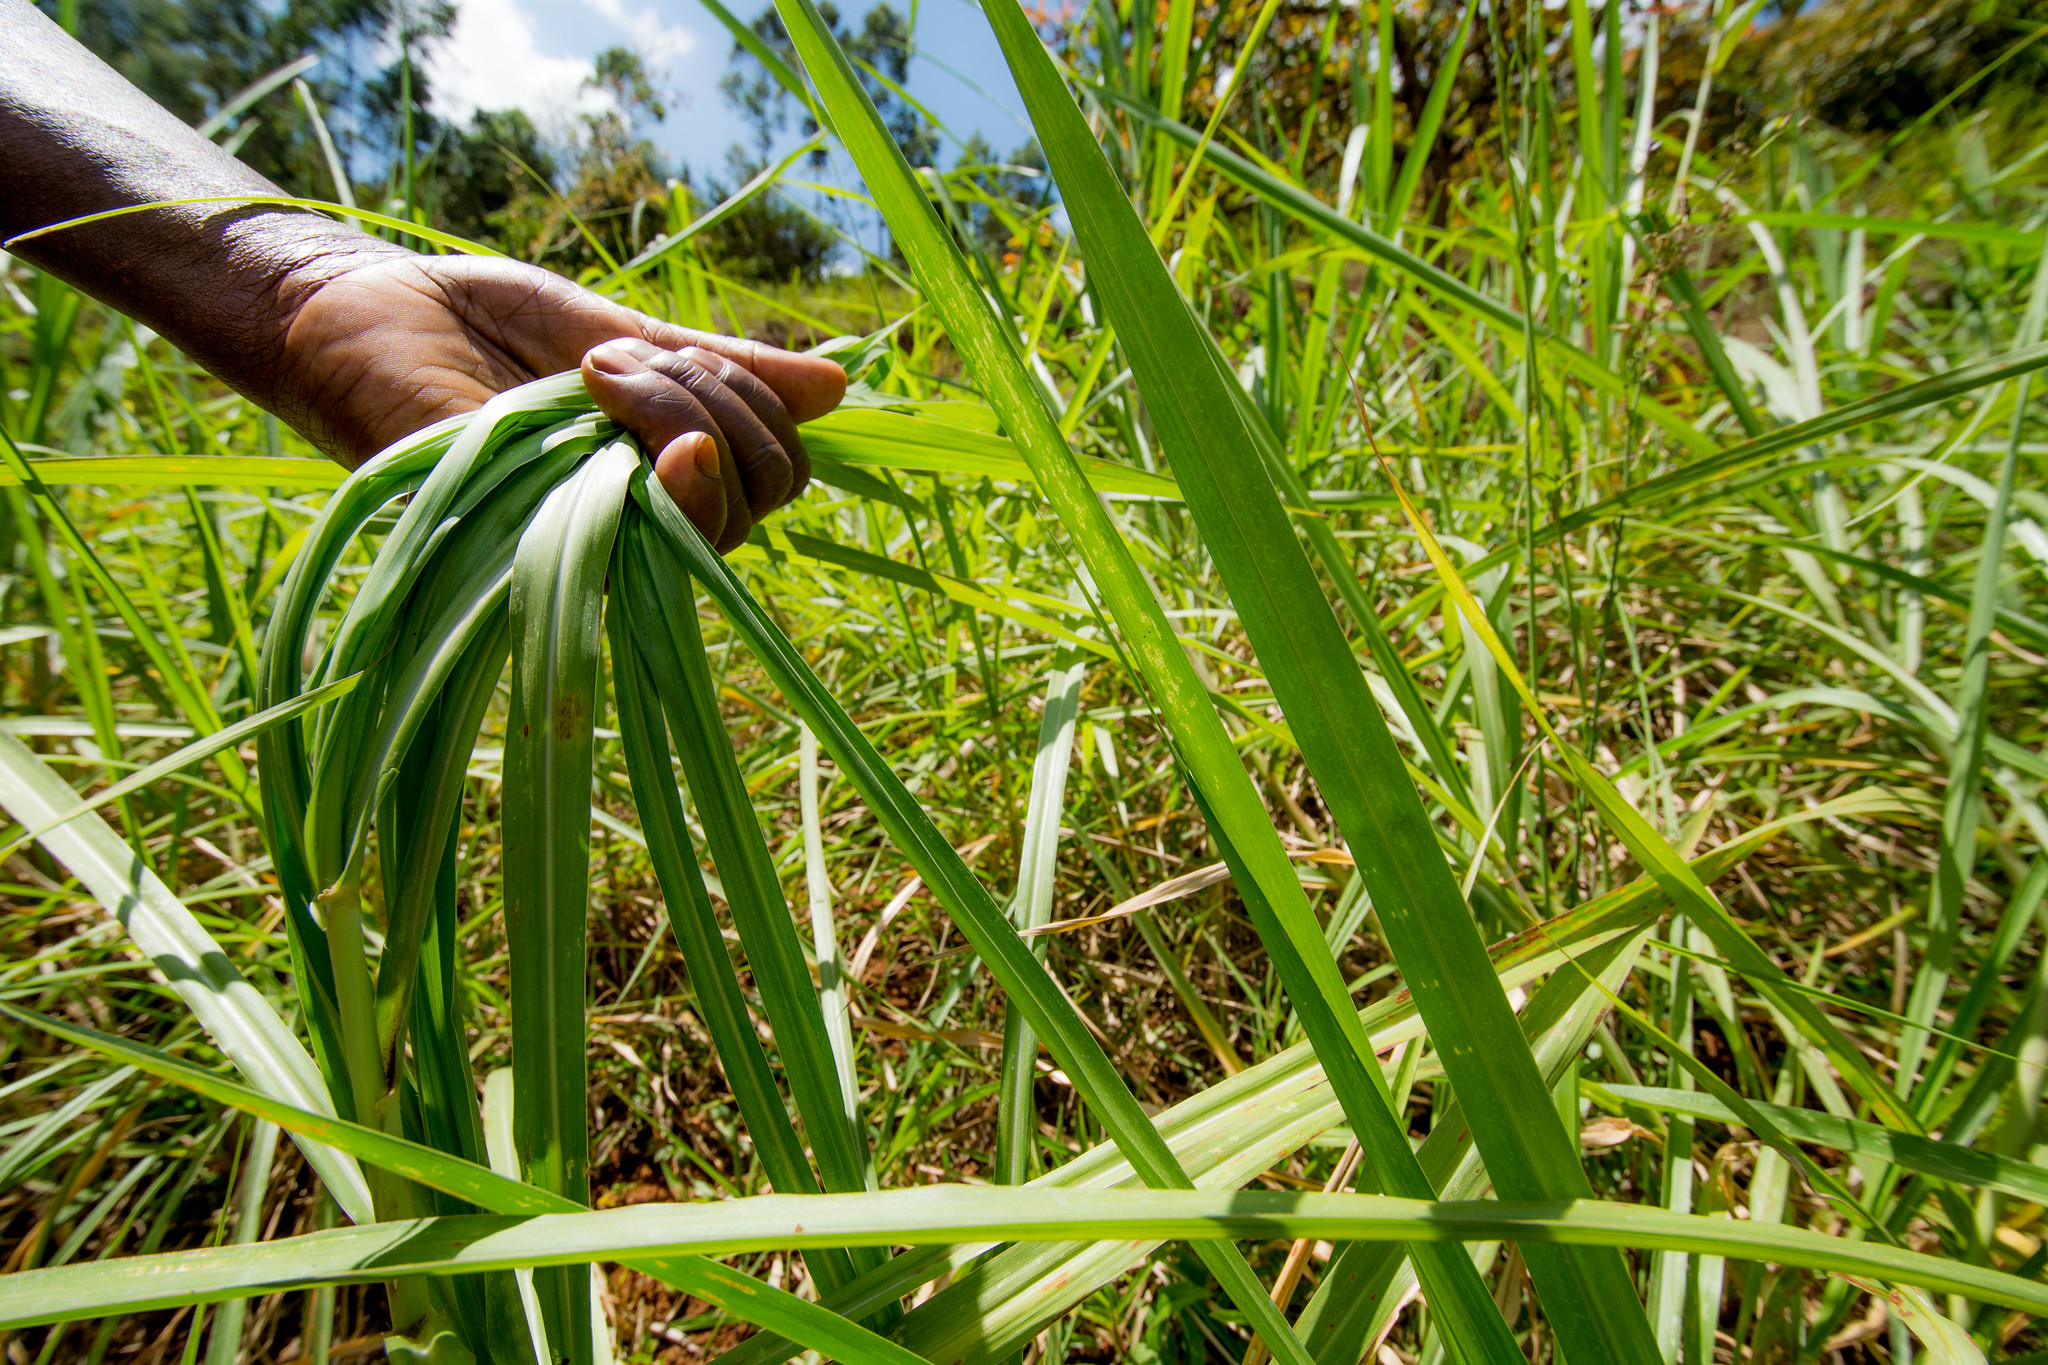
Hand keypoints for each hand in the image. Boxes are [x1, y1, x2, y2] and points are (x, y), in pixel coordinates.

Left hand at [275, 252, 844, 550]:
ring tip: (592, 374)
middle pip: (756, 501)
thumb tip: (839, 387)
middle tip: (617, 361)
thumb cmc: (479, 321)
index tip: (669, 352)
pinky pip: (637, 544)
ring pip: (712, 522)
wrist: (366, 304)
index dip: (759, 414)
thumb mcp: (620, 333)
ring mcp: (587, 537)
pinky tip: (619, 419)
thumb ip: (719, 368)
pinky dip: (655, 481)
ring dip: (677, 421)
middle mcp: (635, 518)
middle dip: (721, 409)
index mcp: (661, 471)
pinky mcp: (529, 546)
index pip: (771, 477)